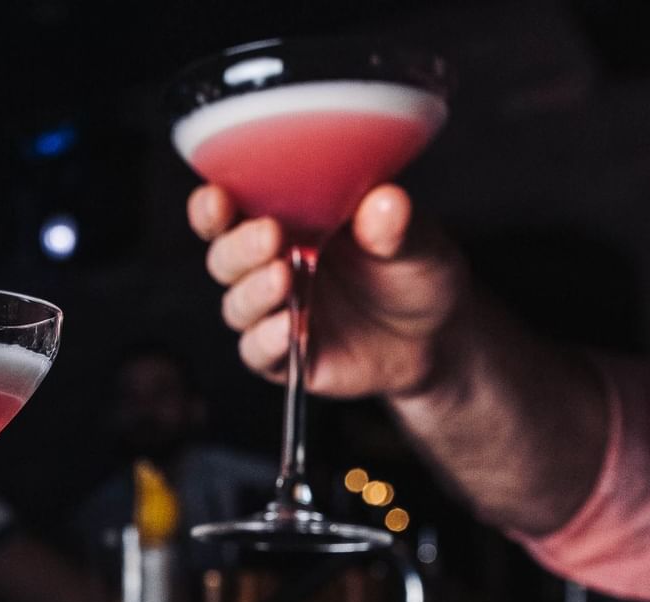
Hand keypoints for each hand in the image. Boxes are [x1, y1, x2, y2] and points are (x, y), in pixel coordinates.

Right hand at [188, 184, 467, 399]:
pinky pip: (257, 352)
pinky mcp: (283, 356)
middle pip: (224, 257)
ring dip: (253, 292)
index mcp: (287, 221)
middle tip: (270, 236)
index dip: (213, 205)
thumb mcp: (417, 241)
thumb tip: (384, 201)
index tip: (217, 196)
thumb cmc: (415, 273)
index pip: (232, 209)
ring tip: (284, 279)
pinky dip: (267, 340)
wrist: (436, 337)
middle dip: (237, 247)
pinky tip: (288, 328)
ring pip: (236, 304)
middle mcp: (270, 265)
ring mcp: (274, 312)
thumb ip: (396, 224)